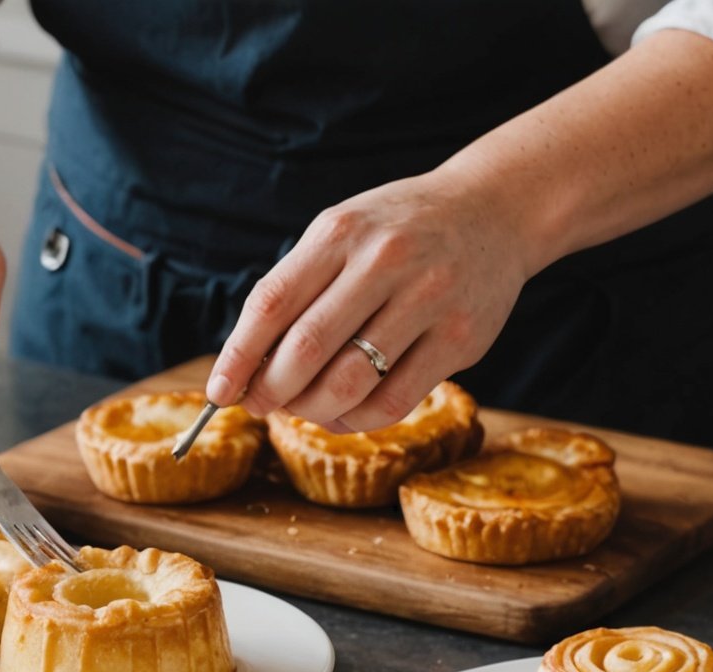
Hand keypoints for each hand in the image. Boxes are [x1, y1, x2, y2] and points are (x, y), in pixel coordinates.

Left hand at [206, 165, 541, 431]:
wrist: (493, 211)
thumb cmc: (398, 231)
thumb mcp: (342, 233)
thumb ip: (297, 288)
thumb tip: (248, 367)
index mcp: (341, 233)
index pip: (271, 304)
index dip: (238, 356)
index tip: (219, 390)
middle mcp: (385, 261)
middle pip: (306, 349)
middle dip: (271, 390)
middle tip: (259, 404)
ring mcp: (428, 299)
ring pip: (349, 383)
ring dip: (311, 409)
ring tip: (301, 408)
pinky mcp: (461, 338)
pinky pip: (395, 401)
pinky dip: (356, 418)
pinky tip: (343, 413)